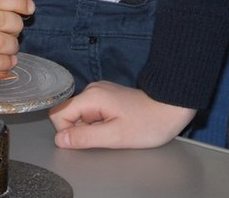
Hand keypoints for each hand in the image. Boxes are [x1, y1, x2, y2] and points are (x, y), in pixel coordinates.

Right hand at [49, 81, 194, 149]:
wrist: (169, 109)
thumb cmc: (147, 123)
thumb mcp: (115, 136)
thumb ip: (85, 137)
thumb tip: (60, 140)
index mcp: (91, 96)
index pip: (59, 114)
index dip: (69, 132)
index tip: (91, 137)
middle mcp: (91, 90)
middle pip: (68, 114)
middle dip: (82, 130)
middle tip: (106, 134)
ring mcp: (99, 92)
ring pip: (79, 114)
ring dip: (91, 127)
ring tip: (114, 128)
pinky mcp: (106, 97)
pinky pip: (90, 112)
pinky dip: (98, 122)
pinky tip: (116, 124)